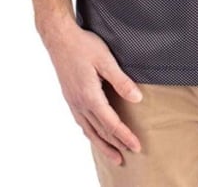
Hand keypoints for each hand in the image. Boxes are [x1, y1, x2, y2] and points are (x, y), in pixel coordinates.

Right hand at [42, 18, 143, 165]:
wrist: (59, 38)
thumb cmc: (84, 45)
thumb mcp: (106, 60)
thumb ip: (121, 81)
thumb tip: (137, 99)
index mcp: (90, 97)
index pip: (111, 123)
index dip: (125, 136)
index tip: (137, 147)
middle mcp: (80, 104)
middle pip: (99, 131)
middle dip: (114, 146)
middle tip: (126, 158)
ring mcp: (73, 101)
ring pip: (88, 130)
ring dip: (101, 144)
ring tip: (112, 155)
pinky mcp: (69, 97)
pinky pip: (81, 122)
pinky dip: (90, 132)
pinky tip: (93, 134)